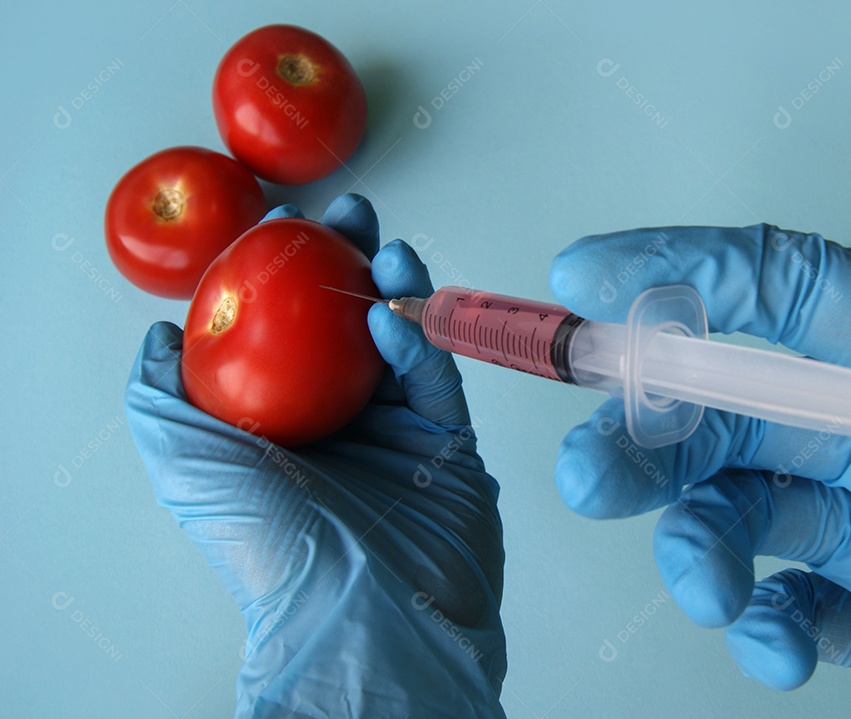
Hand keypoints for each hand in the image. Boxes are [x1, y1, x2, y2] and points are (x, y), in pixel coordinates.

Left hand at [126, 195, 505, 717]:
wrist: (356, 607)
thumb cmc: (265, 536)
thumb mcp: (179, 456)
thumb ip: (160, 391)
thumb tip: (162, 336)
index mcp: (279, 425)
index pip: (284, 331)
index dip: (284, 272)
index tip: (286, 225)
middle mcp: (337, 425)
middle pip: (347, 324)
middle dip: (349, 263)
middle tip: (350, 219)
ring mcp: (397, 434)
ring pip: (401, 342)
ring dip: (393, 289)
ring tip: (385, 251)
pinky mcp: (449, 446)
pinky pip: (437, 380)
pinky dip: (420, 343)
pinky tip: (395, 317)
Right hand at [550, 225, 850, 717]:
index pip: (783, 285)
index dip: (681, 270)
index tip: (586, 280)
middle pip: (725, 408)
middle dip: (642, 438)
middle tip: (588, 477)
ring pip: (733, 510)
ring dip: (693, 547)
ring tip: (707, 593)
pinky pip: (783, 607)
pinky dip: (760, 631)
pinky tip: (782, 650)